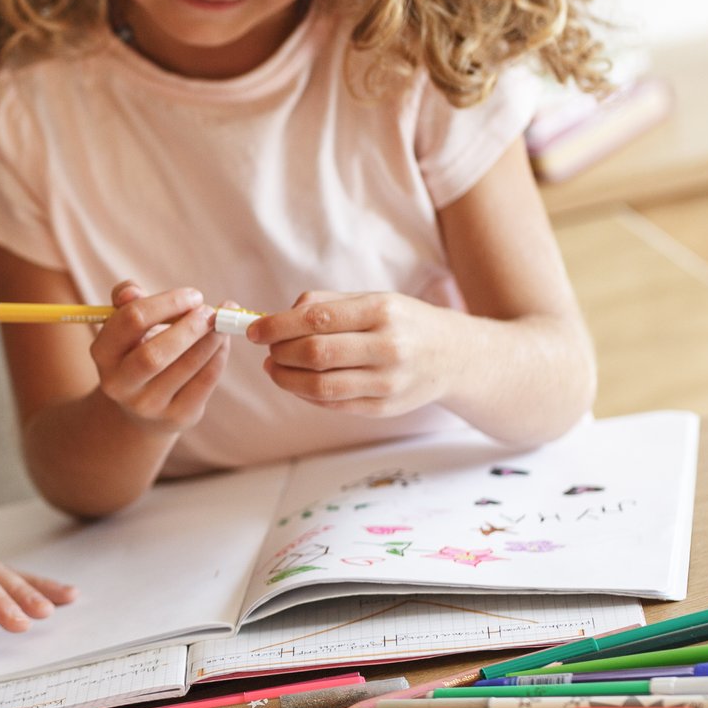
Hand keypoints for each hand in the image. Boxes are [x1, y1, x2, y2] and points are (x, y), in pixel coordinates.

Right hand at [89, 281, 230, 436]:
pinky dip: (218, 357)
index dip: (167, 303)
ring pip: (186, 367)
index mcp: (103, 353)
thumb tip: (132, 291)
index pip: (131, 320)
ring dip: (211, 339)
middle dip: (189, 327)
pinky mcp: (177, 416)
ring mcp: (148, 404)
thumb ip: (125, 299)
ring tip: (222, 323)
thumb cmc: (137, 351)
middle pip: (154, 354)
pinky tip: (222, 343)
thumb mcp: (126, 325)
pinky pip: (204, 382)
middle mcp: (119, 383)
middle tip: (210, 312)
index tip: (193, 295)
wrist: (142, 408)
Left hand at [249, 290, 452, 416]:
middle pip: (315, 354)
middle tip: (267, 348)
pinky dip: (306, 394)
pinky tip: (297, 382)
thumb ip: (324, 304)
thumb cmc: (402, 322)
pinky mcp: (384, 408)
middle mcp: (388, 347)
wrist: (453, 356)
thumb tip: (277, 318)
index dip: (277, 326)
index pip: (316, 319)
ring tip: (275, 367)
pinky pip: (334, 405)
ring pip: (321, 386)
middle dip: (280, 352)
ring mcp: (388, 382)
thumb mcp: (371, 299)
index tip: (254, 330)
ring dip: (286, 378)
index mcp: (382, 311)